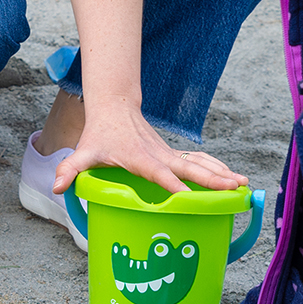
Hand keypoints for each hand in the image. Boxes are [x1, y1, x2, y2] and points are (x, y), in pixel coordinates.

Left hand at [54, 95, 244, 193]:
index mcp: (139, 159)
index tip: (186, 196)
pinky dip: (216, 168)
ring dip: (221, 173)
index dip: (171, 185)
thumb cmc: (99, 134)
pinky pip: (198, 161)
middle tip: (234, 187)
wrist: (114, 107)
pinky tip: (232, 177)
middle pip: (189, 168)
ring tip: (244, 184)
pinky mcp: (172, 153)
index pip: (158, 174)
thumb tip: (58, 186)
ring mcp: (168, 154)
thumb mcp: (83, 152)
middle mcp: (158, 155)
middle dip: (211, 179)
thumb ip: (70, 169)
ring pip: (199, 163)